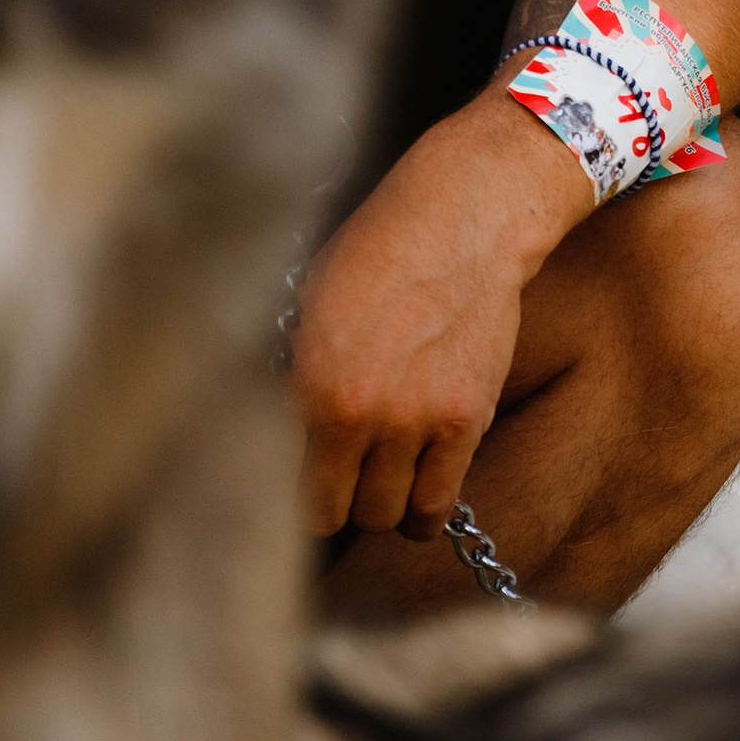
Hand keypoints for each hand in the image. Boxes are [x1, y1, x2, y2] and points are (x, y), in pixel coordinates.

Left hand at [290, 87, 591, 539]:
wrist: (463, 223)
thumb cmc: (376, 253)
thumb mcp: (307, 309)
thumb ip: (292, 379)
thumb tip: (272, 433)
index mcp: (309, 386)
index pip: (280, 485)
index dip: (282, 491)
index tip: (289, 483)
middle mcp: (362, 415)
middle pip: (335, 514)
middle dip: (332, 503)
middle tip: (334, 483)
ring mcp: (419, 422)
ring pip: (387, 517)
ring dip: (378, 509)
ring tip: (375, 487)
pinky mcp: (467, 422)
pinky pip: (437, 505)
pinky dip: (420, 511)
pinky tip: (413, 493)